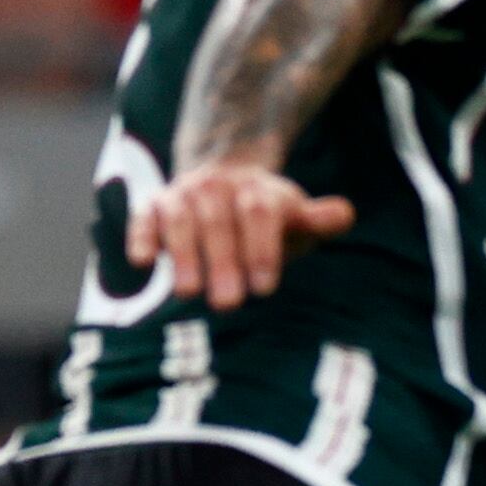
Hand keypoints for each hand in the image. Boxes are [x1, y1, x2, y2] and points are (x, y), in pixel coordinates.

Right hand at [131, 158, 357, 308]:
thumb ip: (318, 220)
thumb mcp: (295, 217)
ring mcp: (182, 194)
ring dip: (184, 255)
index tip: (264, 288)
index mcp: (258, 189)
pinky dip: (141, 236)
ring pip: (181, 219)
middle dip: (223, 262)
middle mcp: (217, 186)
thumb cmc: (265, 218)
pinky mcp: (153, 206)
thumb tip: (344, 214)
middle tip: (228, 304)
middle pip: (219, 219)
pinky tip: (143, 261)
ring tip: (189, 293)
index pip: (260, 213)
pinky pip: (144, 217)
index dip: (262, 249)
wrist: (223, 181)